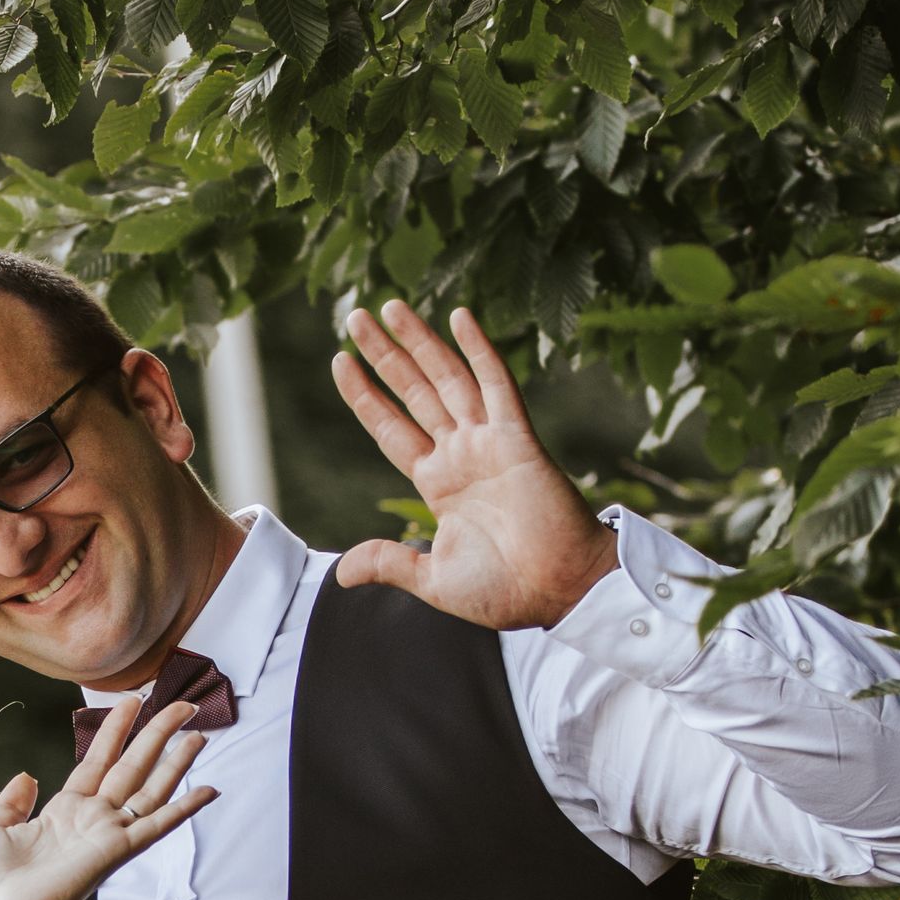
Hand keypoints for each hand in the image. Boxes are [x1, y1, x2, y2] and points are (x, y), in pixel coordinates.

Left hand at [0, 691, 211, 899]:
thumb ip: (12, 802)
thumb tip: (27, 775)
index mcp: (65, 813)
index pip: (97, 761)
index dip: (114, 731)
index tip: (131, 702)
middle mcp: (93, 820)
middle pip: (132, 766)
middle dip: (156, 733)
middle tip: (182, 705)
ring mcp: (108, 834)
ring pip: (151, 789)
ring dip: (177, 761)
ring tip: (200, 733)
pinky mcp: (118, 850)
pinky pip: (157, 825)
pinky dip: (185, 809)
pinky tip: (209, 790)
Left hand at [330, 303, 615, 629]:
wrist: (558, 592)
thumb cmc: (506, 591)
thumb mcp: (433, 580)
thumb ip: (389, 563)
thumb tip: (341, 571)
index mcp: (439, 483)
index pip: (392, 428)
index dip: (366, 396)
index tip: (341, 361)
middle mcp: (461, 454)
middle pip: (414, 393)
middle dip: (386, 355)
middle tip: (357, 316)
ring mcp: (489, 443)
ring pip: (447, 379)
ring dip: (420, 342)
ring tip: (388, 307)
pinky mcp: (518, 439)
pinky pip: (496, 386)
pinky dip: (479, 351)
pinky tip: (459, 317)